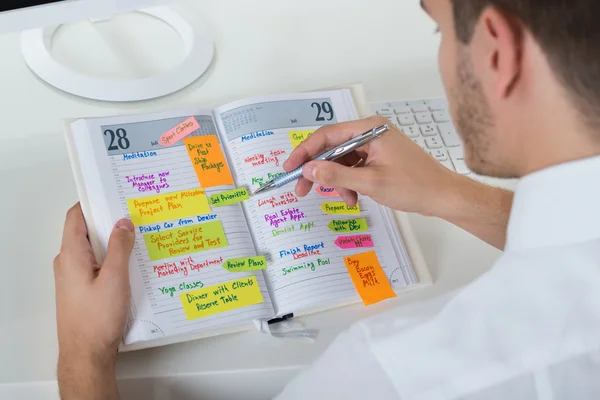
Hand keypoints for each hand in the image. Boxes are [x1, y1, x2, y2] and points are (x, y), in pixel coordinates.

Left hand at [54, 203, 134, 398]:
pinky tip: (130, 263)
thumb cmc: (96, 319)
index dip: (93, 202)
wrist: (86, 353)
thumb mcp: (115, 278)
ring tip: (137, 238)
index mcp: (71, 254)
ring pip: (93, 248)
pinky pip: (97, 264)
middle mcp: (68, 262)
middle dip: (109, 221)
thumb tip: (123, 223)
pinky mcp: (82, 288)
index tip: (112, 193)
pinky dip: (112, 258)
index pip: (76, 216)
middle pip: (86, 230)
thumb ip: (120, 247)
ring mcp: (73, 276)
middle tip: (133, 214)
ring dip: (113, 242)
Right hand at [283, 115, 457, 214]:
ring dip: (338, 181)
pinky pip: (354, 168)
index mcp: (370, 129)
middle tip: (301, 190)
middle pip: (332, 148)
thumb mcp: (371, 183)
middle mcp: (370, 132)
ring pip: (342, 161)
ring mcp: (375, 146)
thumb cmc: (414, 186)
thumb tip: (308, 170)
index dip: (305, 152)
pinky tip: (354, 198)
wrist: (443, 196)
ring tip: (345, 200)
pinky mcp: (379, 158)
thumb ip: (337, 175)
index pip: (327, 135)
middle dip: (319, 171)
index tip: (289, 168)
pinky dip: (349, 183)